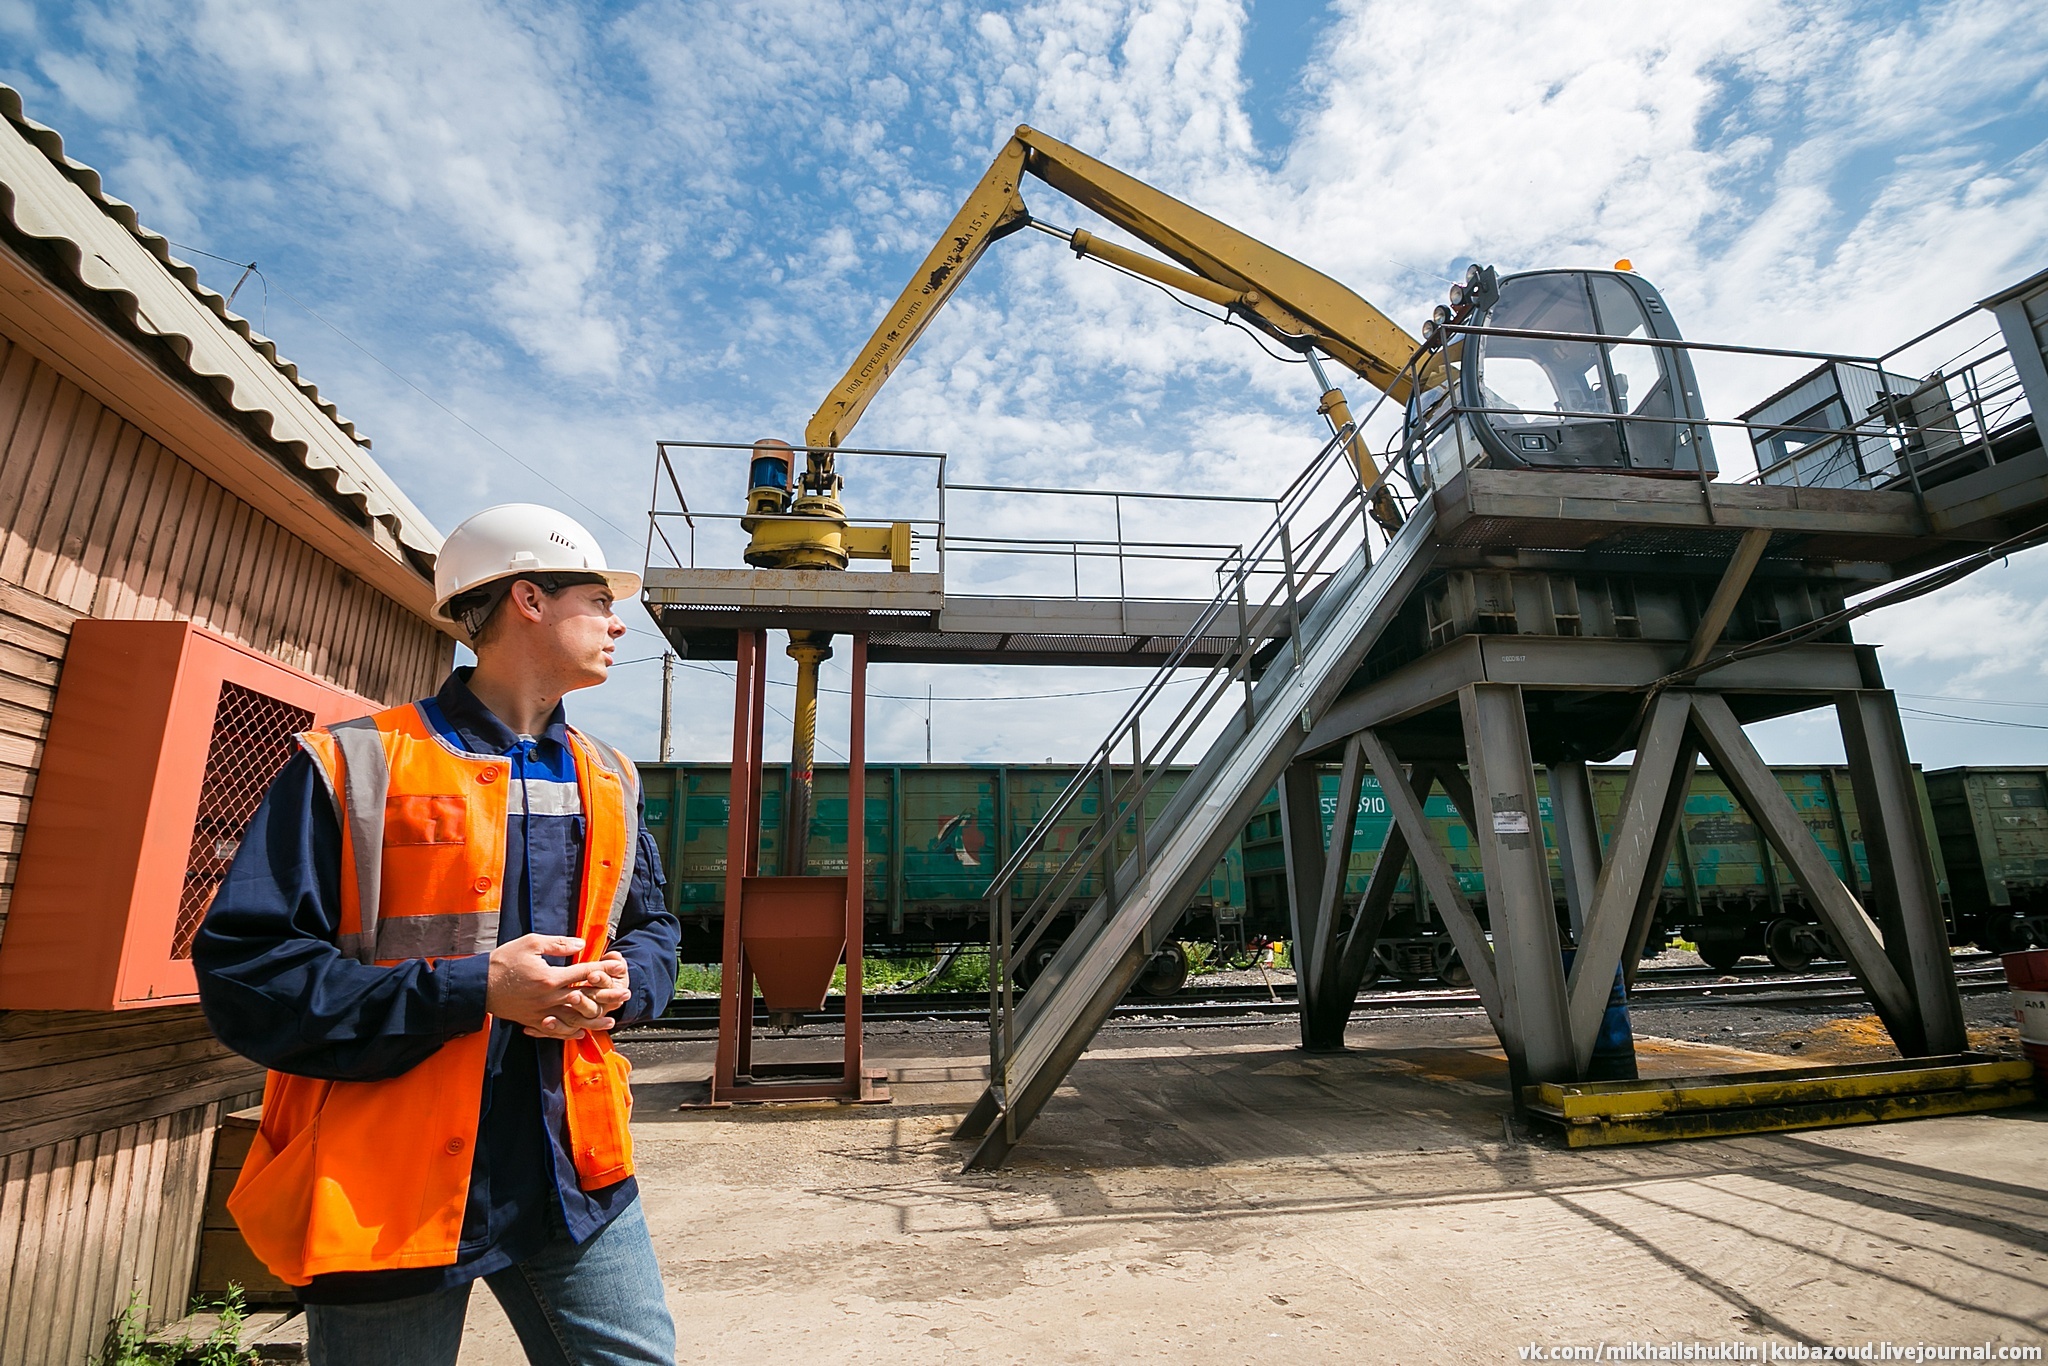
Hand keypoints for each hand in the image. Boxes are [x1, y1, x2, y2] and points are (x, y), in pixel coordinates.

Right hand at [486, 934, 613, 1039]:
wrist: (479, 985)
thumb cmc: (504, 960)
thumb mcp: (531, 943)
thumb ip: (558, 944)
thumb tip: (581, 946)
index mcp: (550, 977)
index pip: (584, 973)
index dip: (604, 969)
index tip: (620, 967)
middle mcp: (549, 998)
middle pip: (585, 999)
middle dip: (607, 996)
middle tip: (626, 994)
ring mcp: (541, 1012)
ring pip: (573, 1019)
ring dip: (594, 1019)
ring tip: (611, 1020)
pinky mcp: (532, 1021)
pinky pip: (555, 1030)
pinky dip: (570, 1032)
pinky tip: (581, 1033)